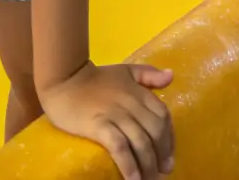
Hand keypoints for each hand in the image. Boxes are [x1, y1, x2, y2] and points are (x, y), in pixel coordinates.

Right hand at [40, 60, 173, 179]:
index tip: (169, 155)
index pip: (163, 115)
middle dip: (162, 154)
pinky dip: (129, 164)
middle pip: (155, 131)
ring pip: (140, 142)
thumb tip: (171, 77)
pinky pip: (119, 147)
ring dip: (148, 164)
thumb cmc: (97, 78)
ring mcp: (116, 116)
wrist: (66, 80)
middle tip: (164, 172)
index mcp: (140, 92)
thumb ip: (149, 75)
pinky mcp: (99, 126)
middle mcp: (132, 104)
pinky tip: (133, 178)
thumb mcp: (128, 71)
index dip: (169, 137)